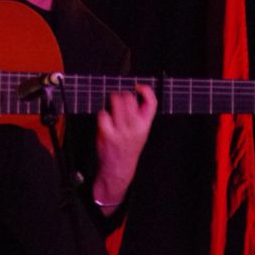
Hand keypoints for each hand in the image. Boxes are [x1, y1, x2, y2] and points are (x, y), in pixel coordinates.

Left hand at [93, 83, 156, 213]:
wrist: (119, 168)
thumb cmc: (129, 146)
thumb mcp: (141, 131)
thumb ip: (140, 115)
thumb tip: (133, 93)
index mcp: (145, 124)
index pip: (152, 102)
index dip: (146, 90)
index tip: (138, 86)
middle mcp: (135, 127)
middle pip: (129, 98)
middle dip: (122, 94)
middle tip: (119, 98)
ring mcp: (121, 130)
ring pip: (116, 101)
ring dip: (112, 100)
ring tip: (112, 106)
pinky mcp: (107, 133)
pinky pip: (103, 113)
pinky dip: (102, 114)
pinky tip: (105, 119)